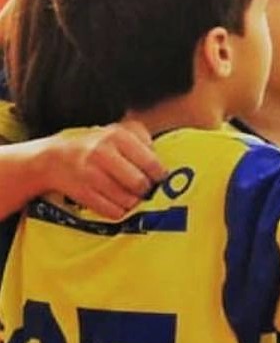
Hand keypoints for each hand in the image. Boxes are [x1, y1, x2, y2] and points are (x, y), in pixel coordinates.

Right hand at [44, 121, 166, 217]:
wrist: (56, 157)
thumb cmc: (98, 144)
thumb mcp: (120, 131)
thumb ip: (144, 140)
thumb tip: (161, 163)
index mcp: (117, 136)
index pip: (150, 162)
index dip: (160, 174)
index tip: (160, 178)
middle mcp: (102, 153)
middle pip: (140, 184)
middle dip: (147, 189)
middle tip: (145, 188)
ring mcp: (90, 174)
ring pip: (128, 200)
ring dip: (134, 202)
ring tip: (131, 195)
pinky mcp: (82, 192)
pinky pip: (112, 211)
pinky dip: (120, 210)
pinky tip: (118, 202)